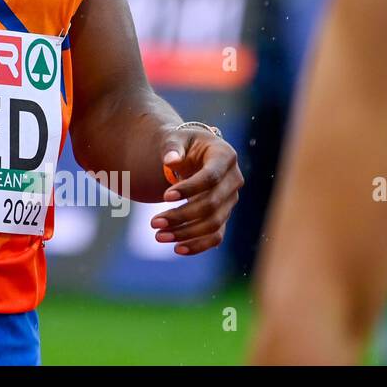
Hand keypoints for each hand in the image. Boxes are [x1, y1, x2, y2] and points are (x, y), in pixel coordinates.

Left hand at [151, 123, 242, 255]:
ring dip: (186, 233)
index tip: (164, 196)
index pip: (211, 177)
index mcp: (224, 156)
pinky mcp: (223, 215)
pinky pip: (216, 236)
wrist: (192, 153)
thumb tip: (170, 160)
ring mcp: (230, 200)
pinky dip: (198, 245)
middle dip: (182, 216)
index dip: (189, 188)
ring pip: (213, 223)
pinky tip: (178, 249)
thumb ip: (172, 147)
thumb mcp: (175, 138)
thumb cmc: (182, 143)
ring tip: (158, 236)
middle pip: (212, 204)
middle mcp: (233, 180)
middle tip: (153, 223)